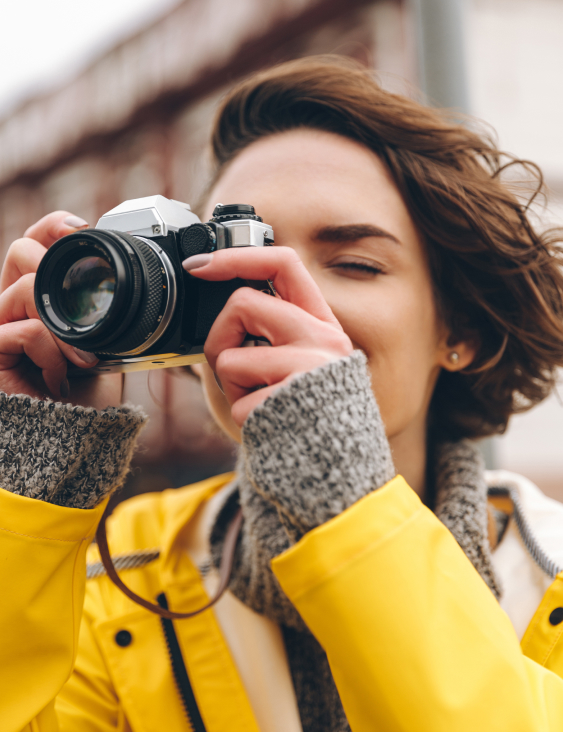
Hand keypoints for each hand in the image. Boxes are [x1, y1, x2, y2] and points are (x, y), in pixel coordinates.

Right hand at [0, 212, 122, 408]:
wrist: (78, 436)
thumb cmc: (90, 392)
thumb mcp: (105, 341)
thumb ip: (103, 310)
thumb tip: (129, 278)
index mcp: (38, 298)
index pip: (32, 243)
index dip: (52, 227)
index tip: (83, 229)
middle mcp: (11, 305)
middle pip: (19, 250)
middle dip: (58, 274)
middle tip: (86, 313)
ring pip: (25, 289)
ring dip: (65, 328)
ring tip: (81, 361)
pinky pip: (25, 330)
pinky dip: (52, 353)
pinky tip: (59, 378)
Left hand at [184, 246, 352, 425]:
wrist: (335, 465)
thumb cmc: (306, 412)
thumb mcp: (299, 361)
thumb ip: (270, 331)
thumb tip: (218, 307)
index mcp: (322, 323)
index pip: (284, 265)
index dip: (237, 256)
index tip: (199, 265)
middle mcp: (323, 340)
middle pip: (243, 303)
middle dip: (221, 337)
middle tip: (235, 367)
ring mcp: (309, 370)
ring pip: (230, 358)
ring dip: (231, 386)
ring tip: (259, 400)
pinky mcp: (292, 402)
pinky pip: (237, 403)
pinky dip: (241, 416)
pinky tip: (267, 422)